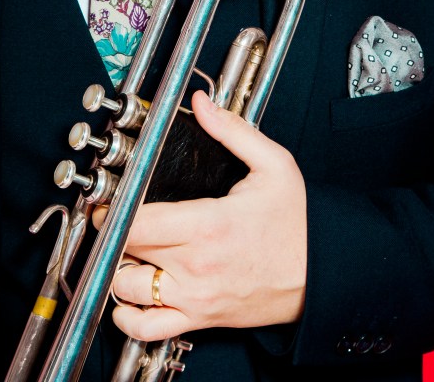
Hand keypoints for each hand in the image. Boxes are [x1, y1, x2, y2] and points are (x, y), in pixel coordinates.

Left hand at [102, 89, 306, 342]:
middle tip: (115, 215)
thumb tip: (202, 103)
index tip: (111, 199)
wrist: (322, 273)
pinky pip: (148, 329)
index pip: (137, 221)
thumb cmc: (298, 223)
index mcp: (209, 225)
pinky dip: (128, 316)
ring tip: (126, 249)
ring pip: (127, 289)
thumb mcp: (273, 164)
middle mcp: (196, 266)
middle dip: (114, 230)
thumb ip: (231, 131)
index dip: (114, 209)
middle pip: (126, 249)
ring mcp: (195, 297)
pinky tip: (129, 296)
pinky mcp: (200, 318)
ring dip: (118, 268)